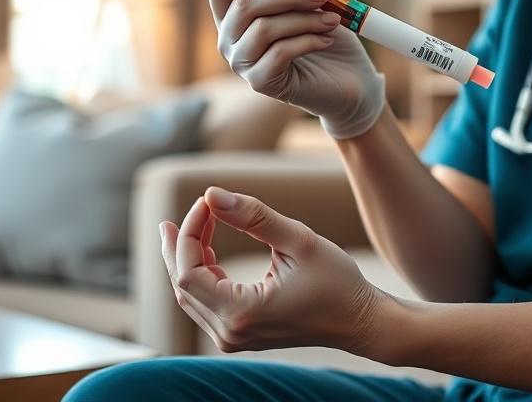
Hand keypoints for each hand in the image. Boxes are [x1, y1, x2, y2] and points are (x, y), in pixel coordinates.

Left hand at [160, 187, 383, 353]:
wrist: (360, 321)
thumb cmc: (337, 281)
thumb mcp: (299, 240)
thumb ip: (254, 216)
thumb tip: (213, 193)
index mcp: (240, 312)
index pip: (188, 270)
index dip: (190, 232)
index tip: (207, 201)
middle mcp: (229, 333)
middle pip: (181, 285)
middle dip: (178, 246)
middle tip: (170, 217)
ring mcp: (233, 338)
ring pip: (190, 295)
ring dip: (187, 259)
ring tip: (189, 226)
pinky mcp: (240, 335)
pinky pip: (206, 303)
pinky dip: (203, 274)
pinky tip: (207, 250)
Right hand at [205, 0, 385, 138]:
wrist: (350, 79)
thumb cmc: (327, 32)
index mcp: (235, 9)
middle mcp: (230, 35)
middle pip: (244, 4)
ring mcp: (242, 61)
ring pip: (263, 29)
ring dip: (304, 19)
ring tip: (332, 20)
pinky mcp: (260, 82)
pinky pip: (279, 53)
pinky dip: (308, 41)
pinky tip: (327, 40)